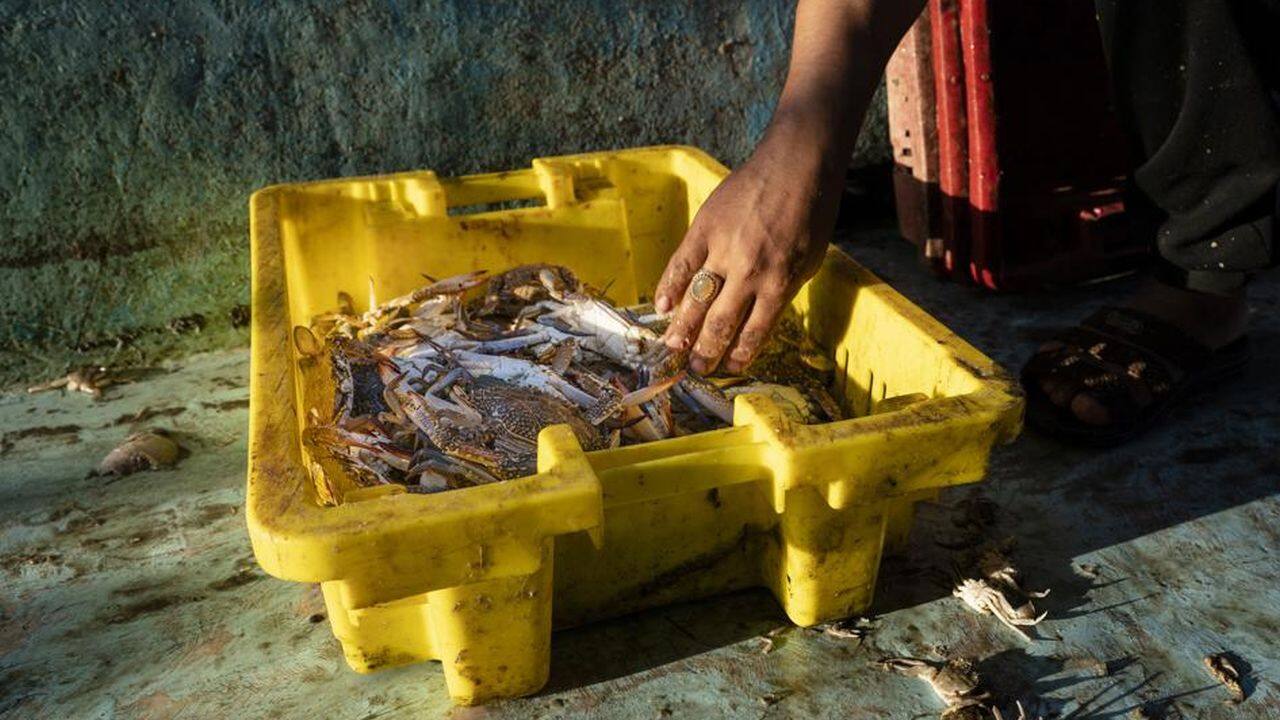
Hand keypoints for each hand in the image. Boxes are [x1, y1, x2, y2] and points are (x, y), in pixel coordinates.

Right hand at [655, 133, 840, 374]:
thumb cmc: (811, 213)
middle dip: (706, 351)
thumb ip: (782, 289)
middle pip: (720, 323)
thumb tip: (758, 317)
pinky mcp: (704, 228)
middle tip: (697, 368)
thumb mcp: (808, 260)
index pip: (754, 331)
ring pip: (696, 299)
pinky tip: (662, 307)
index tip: (729, 368)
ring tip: (674, 348)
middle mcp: (749, 272)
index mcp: (780, 284)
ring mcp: (723, 250)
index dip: (739, 354)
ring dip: (683, 328)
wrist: (796, 164)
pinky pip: (681, 264)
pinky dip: (669, 287)